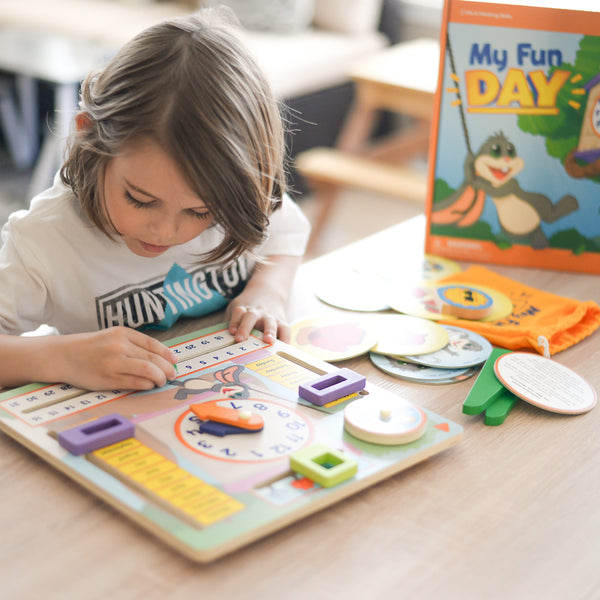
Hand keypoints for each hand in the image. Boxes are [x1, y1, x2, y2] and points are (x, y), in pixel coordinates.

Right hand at [53, 327, 176, 390]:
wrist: (63, 355)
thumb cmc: (91, 347)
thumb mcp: (112, 336)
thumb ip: (133, 344)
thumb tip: (161, 357)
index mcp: (122, 333)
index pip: (152, 344)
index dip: (167, 354)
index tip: (174, 361)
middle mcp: (119, 346)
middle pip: (153, 358)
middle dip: (167, 368)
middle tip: (172, 374)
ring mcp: (114, 362)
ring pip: (148, 370)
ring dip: (159, 377)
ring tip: (161, 381)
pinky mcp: (108, 378)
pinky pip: (135, 382)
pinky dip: (146, 384)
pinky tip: (148, 385)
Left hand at [226, 294, 289, 343]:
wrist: (267, 292)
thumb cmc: (247, 308)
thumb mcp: (236, 308)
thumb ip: (230, 323)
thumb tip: (220, 341)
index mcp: (243, 308)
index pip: (238, 312)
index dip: (234, 321)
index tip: (231, 331)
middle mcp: (257, 312)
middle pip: (251, 317)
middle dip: (245, 327)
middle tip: (240, 339)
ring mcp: (270, 317)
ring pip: (270, 322)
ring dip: (269, 331)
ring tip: (268, 340)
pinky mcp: (281, 322)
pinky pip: (285, 329)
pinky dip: (286, 338)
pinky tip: (285, 347)